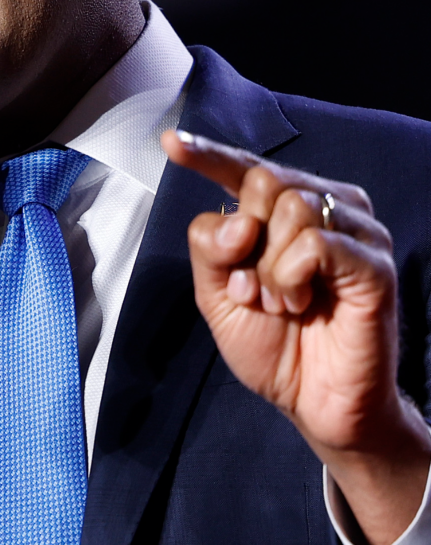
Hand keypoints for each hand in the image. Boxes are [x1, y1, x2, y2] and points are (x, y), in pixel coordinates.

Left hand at [165, 131, 429, 544]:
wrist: (314, 401)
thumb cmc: (271, 345)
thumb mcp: (216, 295)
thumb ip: (209, 248)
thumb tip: (237, 220)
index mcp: (284, 213)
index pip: (244, 169)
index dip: (207, 155)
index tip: (169, 143)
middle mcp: (326, 209)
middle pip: (264, 180)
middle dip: (245, 240)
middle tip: (257, 289)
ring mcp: (356, 233)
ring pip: (290, 206)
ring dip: (269, 267)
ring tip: (283, 303)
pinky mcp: (375, 263)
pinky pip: (315, 242)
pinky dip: (291, 276)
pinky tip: (301, 304)